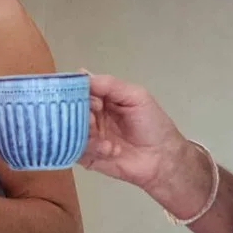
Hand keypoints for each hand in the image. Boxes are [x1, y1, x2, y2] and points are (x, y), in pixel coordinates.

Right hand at [80, 73, 198, 207]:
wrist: (162, 159)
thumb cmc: (152, 124)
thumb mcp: (135, 96)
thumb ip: (109, 84)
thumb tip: (80, 73)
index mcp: (100, 99)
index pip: (78, 91)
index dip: (78, 93)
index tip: (91, 100)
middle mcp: (90, 116)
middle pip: (69, 111)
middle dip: (79, 115)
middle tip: (93, 120)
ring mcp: (86, 137)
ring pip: (70, 131)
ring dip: (87, 135)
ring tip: (104, 140)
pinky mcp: (86, 157)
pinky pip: (75, 151)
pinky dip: (91, 150)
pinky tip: (110, 150)